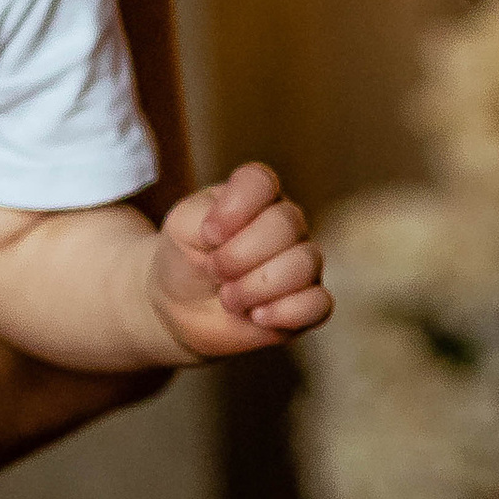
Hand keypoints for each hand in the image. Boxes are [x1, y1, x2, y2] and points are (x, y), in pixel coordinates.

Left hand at [150, 162, 328, 360]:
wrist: (183, 307)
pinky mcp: (309, 302)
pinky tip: (257, 316)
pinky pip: (319, 303)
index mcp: (255, 196)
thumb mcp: (179, 227)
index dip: (235, 209)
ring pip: (304, 264)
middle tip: (214, 271)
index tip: (209, 235)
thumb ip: (198, 216)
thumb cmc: (186, 258)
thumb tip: (226, 233)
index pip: (261, 182)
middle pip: (286, 225)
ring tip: (229, 298)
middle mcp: (286, 223)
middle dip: (239, 256)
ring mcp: (301, 262)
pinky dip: (285, 312)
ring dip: (256, 287)